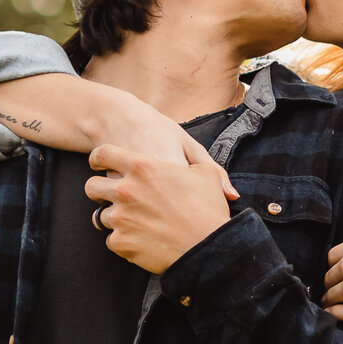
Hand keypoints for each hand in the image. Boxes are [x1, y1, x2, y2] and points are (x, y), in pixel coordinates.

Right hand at [0, 78, 237, 202]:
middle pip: (168, 222)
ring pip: (142, 221)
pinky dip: (126, 216)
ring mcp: (127, 187)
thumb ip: (213, 172)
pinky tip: (132, 202)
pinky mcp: (109, 192)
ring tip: (149, 208)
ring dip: (145, 221)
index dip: (196, 218)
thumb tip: (233, 197)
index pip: (194, 211)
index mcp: (176, 170)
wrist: (115, 117)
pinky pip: (119, 216)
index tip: (195, 216)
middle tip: (174, 218)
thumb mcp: (188, 145)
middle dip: (173, 226)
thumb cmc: (158, 132)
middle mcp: (150, 181)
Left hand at [85, 144, 235, 272]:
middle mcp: (126, 190)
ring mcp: (120, 218)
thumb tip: (189, 167)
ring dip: (116, 219)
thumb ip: (193, 163)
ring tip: (136, 224)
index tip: (99, 164)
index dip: (98, 158)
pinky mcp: (121, 242)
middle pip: (91, 186)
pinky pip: (111, 240)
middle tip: (113, 197)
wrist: (207, 249)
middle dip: (99, 191)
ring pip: (101, 216)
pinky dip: (124, 241)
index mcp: (143, 167)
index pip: (102, 154)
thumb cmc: (208, 209)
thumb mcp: (206, 174)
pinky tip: (141, 240)